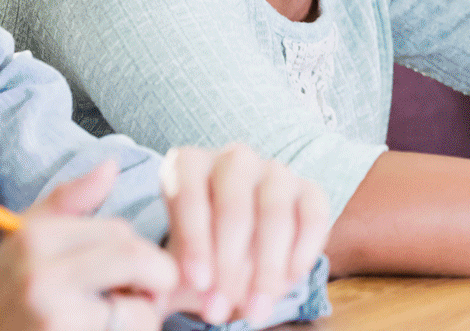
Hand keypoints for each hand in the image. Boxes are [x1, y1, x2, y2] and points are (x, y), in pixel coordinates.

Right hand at [0, 161, 176, 330]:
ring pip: (139, 307)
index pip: (121, 230)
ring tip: (116, 316)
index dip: (139, 250)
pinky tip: (101, 330)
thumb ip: (70, 199)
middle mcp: (43, 273)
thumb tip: (111, 166)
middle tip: (147, 293)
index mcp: (37, 237)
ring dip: (144, 315)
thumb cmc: (11, 287)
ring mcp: (52, 313)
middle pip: (137, 259)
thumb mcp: (28, 235)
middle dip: (158, 277)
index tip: (133, 269)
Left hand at [161, 143, 330, 326]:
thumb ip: (161, 279)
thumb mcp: (172, 262)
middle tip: (221, 310)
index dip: (196, 244)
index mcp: (189, 165)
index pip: (190, 197)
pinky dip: (303, 251)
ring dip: (266, 268)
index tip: (198, 285)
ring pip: (275, 213)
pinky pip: (313, 216)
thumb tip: (155, 298)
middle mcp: (233, 159)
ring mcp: (275, 171)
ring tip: (256, 309)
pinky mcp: (309, 189)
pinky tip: (289, 281)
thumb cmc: (197, 252)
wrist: (236, 248)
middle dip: (229, 265)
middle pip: (235, 208)